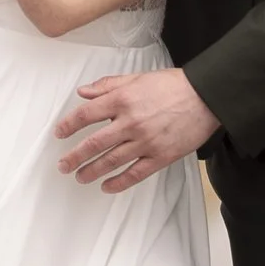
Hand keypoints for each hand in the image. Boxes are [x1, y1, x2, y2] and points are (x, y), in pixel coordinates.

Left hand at [52, 68, 219, 193]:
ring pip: (111, 161)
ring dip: (92, 171)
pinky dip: (119, 182)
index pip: (86, 115)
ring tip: (80, 177)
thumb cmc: (172, 86)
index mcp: (123, 100)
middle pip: (94, 144)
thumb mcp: (136, 78)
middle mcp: (131, 122)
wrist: (205, 97)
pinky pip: (135, 174)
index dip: (69, 125)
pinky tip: (107, 187)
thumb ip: (107, 86)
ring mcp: (146, 142)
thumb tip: (83, 92)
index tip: (59, 133)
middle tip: (63, 165)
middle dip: (74, 156)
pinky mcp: (161, 156)